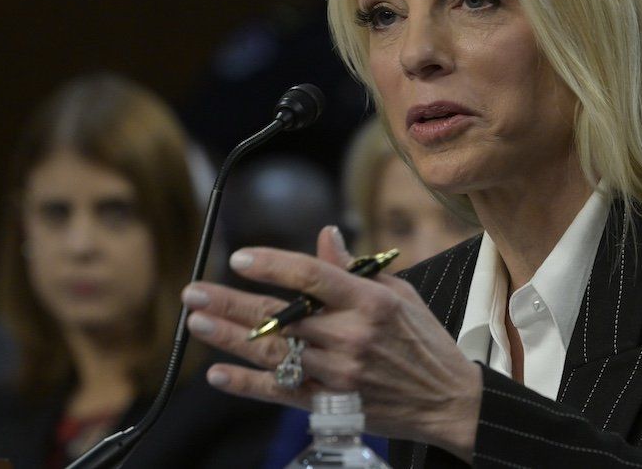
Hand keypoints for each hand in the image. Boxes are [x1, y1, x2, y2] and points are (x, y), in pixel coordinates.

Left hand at [182, 226, 480, 460]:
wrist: (447, 399)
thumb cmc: (423, 341)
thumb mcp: (399, 292)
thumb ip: (355, 268)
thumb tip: (325, 236)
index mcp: (370, 302)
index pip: (312, 276)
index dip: (272, 265)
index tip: (240, 257)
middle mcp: (351, 336)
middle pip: (281, 316)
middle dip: (232, 302)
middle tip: (195, 292)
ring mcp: (339, 373)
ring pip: (273, 353)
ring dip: (230, 338)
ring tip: (197, 323)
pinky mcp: (332, 403)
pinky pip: (281, 392)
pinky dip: (246, 385)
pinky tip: (217, 374)